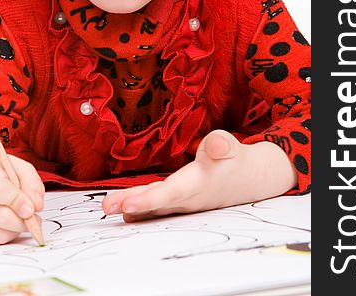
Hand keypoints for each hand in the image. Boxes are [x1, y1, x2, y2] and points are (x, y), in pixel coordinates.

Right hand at [0, 154, 44, 244]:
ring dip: (17, 228)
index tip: (32, 208)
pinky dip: (8, 234)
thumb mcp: (18, 167)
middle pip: (0, 216)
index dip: (17, 201)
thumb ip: (31, 182)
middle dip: (23, 219)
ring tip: (21, 216)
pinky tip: (8, 222)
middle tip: (32, 215)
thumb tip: (37, 206)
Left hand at [102, 130, 296, 221]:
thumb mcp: (231, 147)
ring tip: (107, 208)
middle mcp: (187, 198)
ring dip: (130, 207)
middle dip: (131, 205)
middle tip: (106, 207)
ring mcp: (182, 203)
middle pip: (156, 202)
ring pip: (154, 205)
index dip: (148, 200)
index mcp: (198, 183)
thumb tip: (218, 143)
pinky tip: (125, 212)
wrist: (249, 179)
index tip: (127, 205)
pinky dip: (141, 209)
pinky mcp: (179, 201)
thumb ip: (223, 144)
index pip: (170, 193)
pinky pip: (157, 206)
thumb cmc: (235, 160)